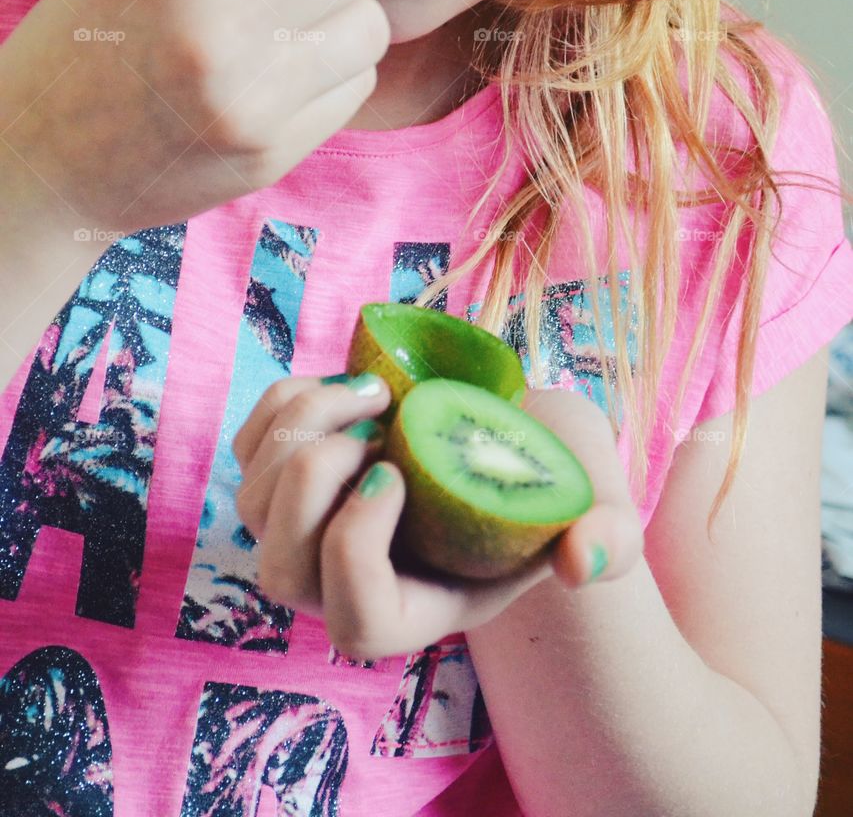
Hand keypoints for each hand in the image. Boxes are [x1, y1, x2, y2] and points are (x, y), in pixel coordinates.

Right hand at [0, 0, 390, 235]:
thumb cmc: (92, 36)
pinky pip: (356, 84)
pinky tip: (280, 71)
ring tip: (291, 19)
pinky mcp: (271, 154)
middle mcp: (216, 32)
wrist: (43, 161)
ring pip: (372, 26)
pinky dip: (333, 70)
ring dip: (347, 13)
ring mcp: (248, 103)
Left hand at [232, 374, 643, 662]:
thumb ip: (609, 542)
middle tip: (380, 421)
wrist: (505, 438)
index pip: (356, 622)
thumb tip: (585, 560)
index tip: (395, 471)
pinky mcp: (286, 476)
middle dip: (313, 480)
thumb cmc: (551, 481)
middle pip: (280, 570)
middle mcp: (347, 585)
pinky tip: (349, 387)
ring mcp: (308, 532)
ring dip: (303, 427)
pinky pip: (249, 447)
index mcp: (417, 611)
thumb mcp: (601, 510)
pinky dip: (286, 404)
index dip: (356, 550)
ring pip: (253, 502)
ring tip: (374, 392)